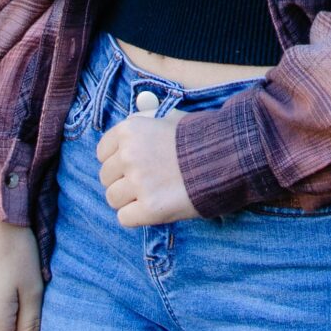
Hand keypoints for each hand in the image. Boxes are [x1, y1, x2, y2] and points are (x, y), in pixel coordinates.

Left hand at [95, 110, 197, 225]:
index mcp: (129, 130)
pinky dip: (138, 216)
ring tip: (153, 193)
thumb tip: (135, 113)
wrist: (227, 158)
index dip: (117, 160)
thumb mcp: (169, 117)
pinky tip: (155, 207)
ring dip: (129, 199)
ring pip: (113, 199)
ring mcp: (138, 182)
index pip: (102, 152)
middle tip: (147, 181)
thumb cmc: (199, 137)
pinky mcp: (149, 208)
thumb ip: (146, 118)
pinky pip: (124, 218)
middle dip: (123, 180)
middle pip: (106, 177)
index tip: (134, 164)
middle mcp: (128, 155)